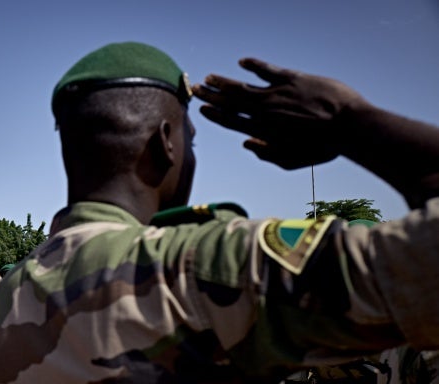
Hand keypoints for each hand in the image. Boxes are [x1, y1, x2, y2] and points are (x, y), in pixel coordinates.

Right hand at [193, 58, 365, 169]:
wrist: (348, 126)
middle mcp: (264, 111)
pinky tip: (242, 62)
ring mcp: (276, 93)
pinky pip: (267, 70)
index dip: (215, 114)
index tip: (203, 108)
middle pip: (231, 102)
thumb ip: (268, 154)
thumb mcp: (293, 160)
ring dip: (224, 81)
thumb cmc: (323, 147)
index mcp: (263, 131)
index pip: (232, 121)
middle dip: (211, 95)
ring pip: (243, 86)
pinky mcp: (292, 79)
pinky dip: (253, 66)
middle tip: (196, 88)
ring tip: (210, 77)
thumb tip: (246, 143)